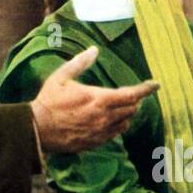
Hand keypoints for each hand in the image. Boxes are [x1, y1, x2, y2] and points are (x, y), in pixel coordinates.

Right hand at [30, 46, 158, 153]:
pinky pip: (116, 134)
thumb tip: (94, 50)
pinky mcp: (96, 142)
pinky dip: (119, 125)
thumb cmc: (49, 101)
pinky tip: (112, 120)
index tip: (155, 85)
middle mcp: (105, 117)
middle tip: (133, 93)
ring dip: (128, 113)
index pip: (132, 94)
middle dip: (135, 100)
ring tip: (123, 106)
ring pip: (126, 122)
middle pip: (132, 109)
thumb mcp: (61, 77)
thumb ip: (80, 63)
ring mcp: (101, 132)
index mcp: (99, 99)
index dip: (146, 89)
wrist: (37, 130)